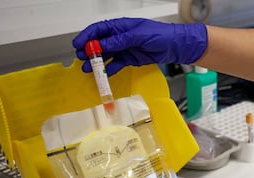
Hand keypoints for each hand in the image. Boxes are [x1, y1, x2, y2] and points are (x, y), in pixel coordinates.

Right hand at [73, 18, 207, 74]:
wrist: (175, 46)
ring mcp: (125, 48)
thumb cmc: (160, 35)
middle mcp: (120, 37)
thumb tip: (102, 45)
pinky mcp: (130, 59)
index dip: (87, 36)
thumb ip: (120, 40)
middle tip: (81, 58)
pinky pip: (116, 64)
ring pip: (106, 55)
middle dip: (88, 50)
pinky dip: (109, 69)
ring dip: (96, 62)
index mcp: (121, 26)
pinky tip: (103, 74)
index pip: (99, 30)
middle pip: (100, 43)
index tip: (78, 44)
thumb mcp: (138, 35)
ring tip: (87, 69)